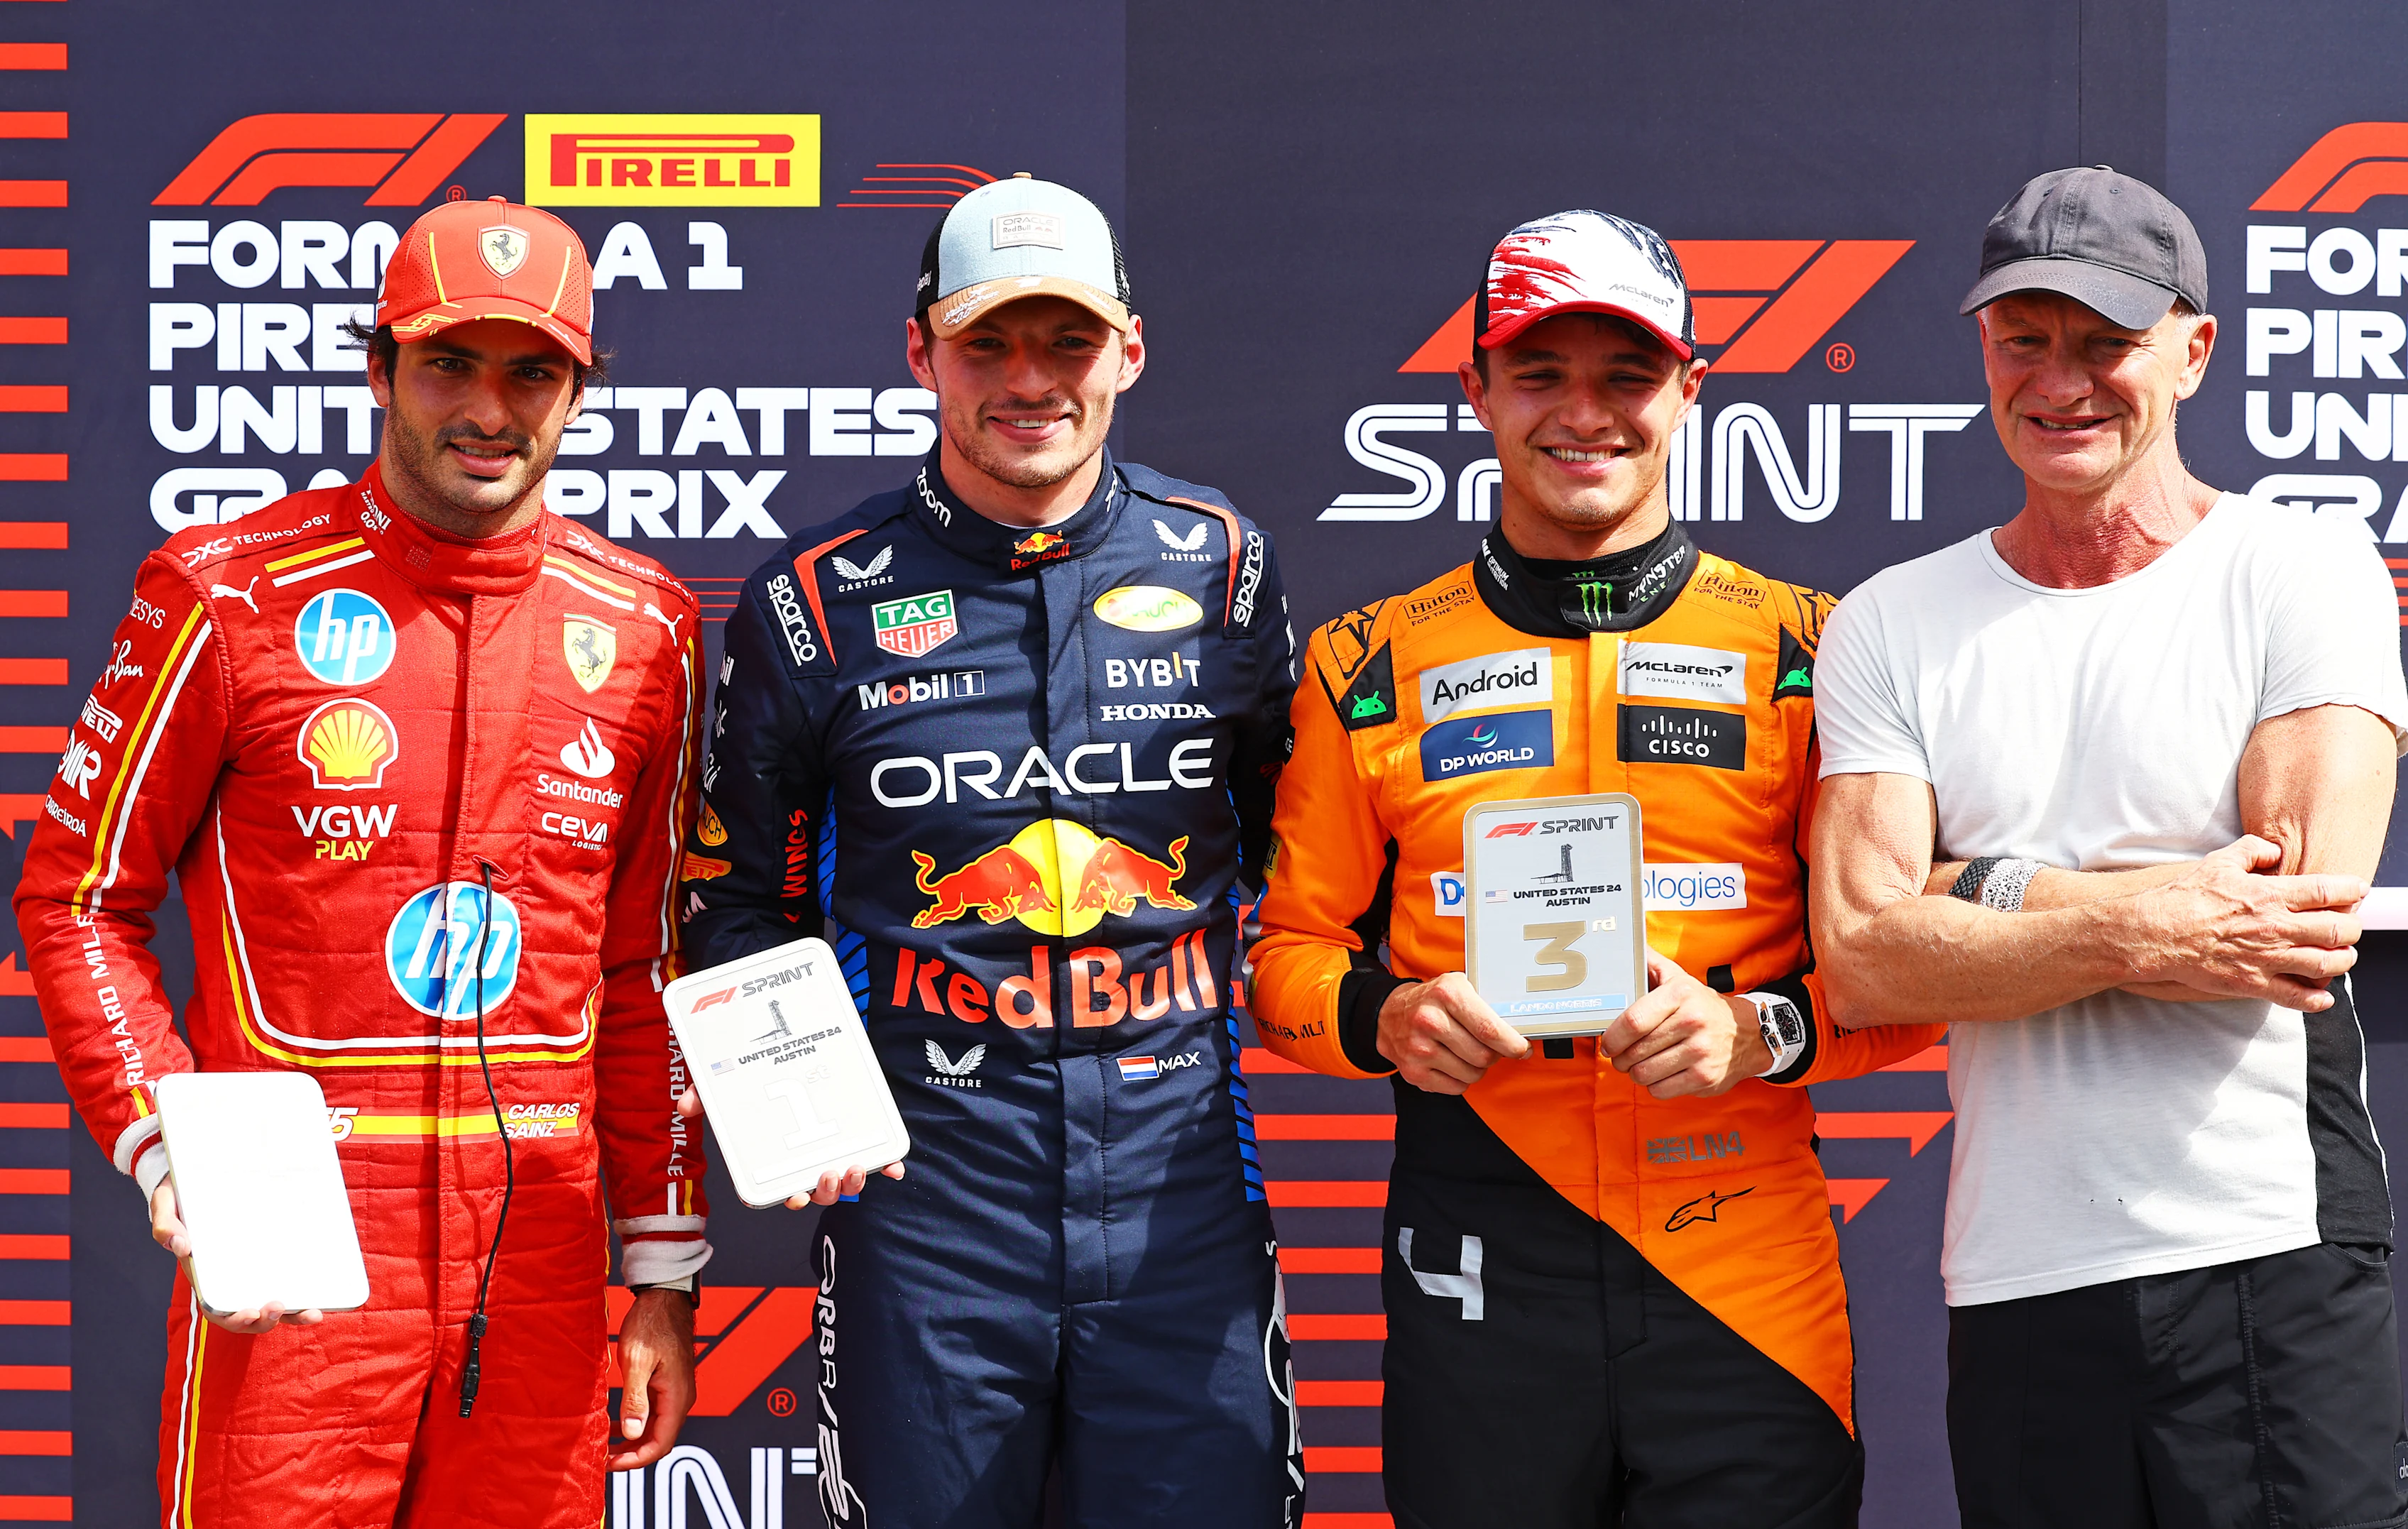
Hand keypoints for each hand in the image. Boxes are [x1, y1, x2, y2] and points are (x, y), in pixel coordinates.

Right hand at [150, 1177, 323, 1334]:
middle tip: (280, 1306)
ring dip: (292, 1315)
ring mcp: (252, 1268)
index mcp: (204, 1274)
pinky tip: (326, 1291)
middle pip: (249, 1314)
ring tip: (312, 1313)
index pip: (218, 1308)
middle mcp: (230, 1277)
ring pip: (272, 1303)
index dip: (233, 1318)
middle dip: (266, 1321)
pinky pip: (288, 1277)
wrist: (196, 1177)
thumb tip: (180, 1246)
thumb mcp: (166, 1204)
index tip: (250, 1313)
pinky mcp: (270, 1253)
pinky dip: (305, 1290)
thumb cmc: (180, 1195)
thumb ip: (166, 1224)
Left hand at [609, 1287, 696, 1469]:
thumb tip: (632, 1434)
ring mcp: (676, 1391)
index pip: (660, 1444)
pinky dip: (636, 1423)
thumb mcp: (637, 1362)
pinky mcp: (669, 1383)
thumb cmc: (651, 1324)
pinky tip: (616, 1422)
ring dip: (632, 1439)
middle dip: (631, 1453)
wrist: (665, 1297)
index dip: (635, 1460)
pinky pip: (655, 1412)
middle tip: (602, 1458)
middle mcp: (681, 1398)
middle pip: (659, 1440)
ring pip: (656, 1428)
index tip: (609, 1463)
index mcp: (677, 1396)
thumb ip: (635, 1399)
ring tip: (605, 1444)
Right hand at [672, 1088, 904, 1207]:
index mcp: (770, 1159)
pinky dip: (887, 1165)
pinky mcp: (856, 1137)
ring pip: (843, 1180)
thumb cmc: (753, 1078)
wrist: (793, 1044)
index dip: (786, 1197)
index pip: (775, 1189)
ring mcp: (830, 1151)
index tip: (795, 1197)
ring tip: (856, 1166)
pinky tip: (896, 1166)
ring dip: (853, 1182)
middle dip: (825, 1190)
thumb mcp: (726, 1083)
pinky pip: (875, 1158)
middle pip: (814, 1190)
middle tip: (828, 1175)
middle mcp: (801, 1161)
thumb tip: (687, 1105)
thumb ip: (706, 1093)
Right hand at [1375, 972, 1528, 1093]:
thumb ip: (1487, 1006)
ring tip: (1466, 1052)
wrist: (1387, 1015)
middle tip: (1490, 1047)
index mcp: (1447, 994)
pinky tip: (1452, 1062)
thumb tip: (1517, 1035)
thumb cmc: (1431, 1001)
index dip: (1512, 1044)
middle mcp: (1430, 1020)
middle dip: (1495, 1055)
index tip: (1521, 1049)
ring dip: (1477, 1067)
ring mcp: (1419, 1049)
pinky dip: (1461, 1078)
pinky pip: (1457, 1087)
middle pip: (1483, 1055)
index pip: (1489, 1029)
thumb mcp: (1458, 987)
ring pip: (1473, 1074)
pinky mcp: (1413, 1072)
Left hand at [1598, 948, 1770, 1098]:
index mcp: (1680, 994)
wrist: (1748, 1034)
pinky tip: (1660, 1074)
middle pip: (1635, 1051)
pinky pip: (1660, 1090)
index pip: (1633, 1021)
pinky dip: (1653, 1085)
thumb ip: (1650, 963)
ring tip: (1640, 1064)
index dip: (1612, 1037)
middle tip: (1621, 1056)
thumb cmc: (1703, 1007)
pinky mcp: (1705, 1078)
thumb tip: (1628, 944)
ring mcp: (1700, 1052)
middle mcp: (1692, 1022)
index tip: (1607, 1043)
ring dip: (1635, 1073)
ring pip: (1644, 1074)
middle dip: (1620, 1058)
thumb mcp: (1680, 979)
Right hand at [2131, 835, 2365, 1009]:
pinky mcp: (2253, 983)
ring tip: (2342, 956)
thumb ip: (2253, 850)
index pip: (2327, 892)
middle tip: (2349, 926)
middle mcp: (2276, 927)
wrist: (2155, 933)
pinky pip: (2298, 997)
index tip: (2357, 890)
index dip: (2350, 889)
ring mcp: (2267, 958)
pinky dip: (2318, 999)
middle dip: (2353, 928)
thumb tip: (2275, 851)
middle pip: (2338, 930)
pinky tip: (2322, 994)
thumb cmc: (2185, 897)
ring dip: (2343, 960)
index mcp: (2270, 895)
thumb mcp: (2218, 861)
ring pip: (2327, 963)